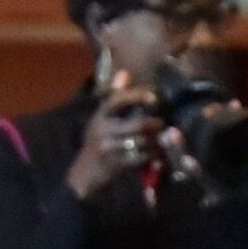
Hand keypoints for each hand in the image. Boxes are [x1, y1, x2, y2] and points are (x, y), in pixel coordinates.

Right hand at [62, 81, 166, 202]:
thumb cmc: (95, 143)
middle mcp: (102, 130)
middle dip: (154, 123)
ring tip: (163, 138)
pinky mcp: (117, 164)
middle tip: (162, 123)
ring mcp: (110, 148)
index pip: (117, 100)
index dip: (137, 96)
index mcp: (99, 117)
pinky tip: (157, 153)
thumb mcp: (100, 119)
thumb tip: (124, 73)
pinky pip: (141, 157)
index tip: (153, 96)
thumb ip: (113, 97)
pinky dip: (152, 155)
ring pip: (142, 141)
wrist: (84, 175)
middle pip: (137, 123)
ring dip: (156, 140)